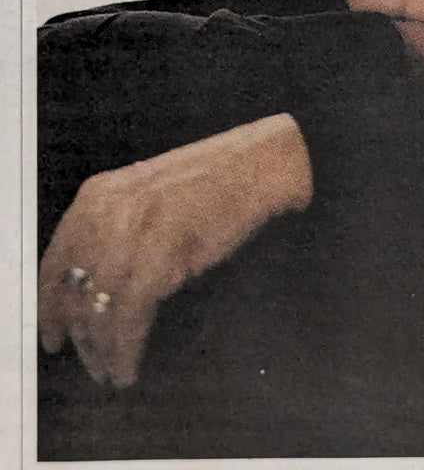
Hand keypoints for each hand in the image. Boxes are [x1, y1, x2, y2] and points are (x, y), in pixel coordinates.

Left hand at [38, 112, 311, 387]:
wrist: (259, 166)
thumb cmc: (214, 183)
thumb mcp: (148, 198)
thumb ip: (115, 231)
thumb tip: (95, 289)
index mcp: (98, 196)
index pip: (54, 261)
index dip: (48, 305)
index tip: (51, 335)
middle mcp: (106, 211)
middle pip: (75, 291)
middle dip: (80, 335)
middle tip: (91, 363)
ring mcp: (132, 232)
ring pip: (99, 310)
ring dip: (102, 351)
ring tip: (112, 372)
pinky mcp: (161, 253)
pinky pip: (129, 317)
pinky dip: (125, 349)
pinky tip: (129, 366)